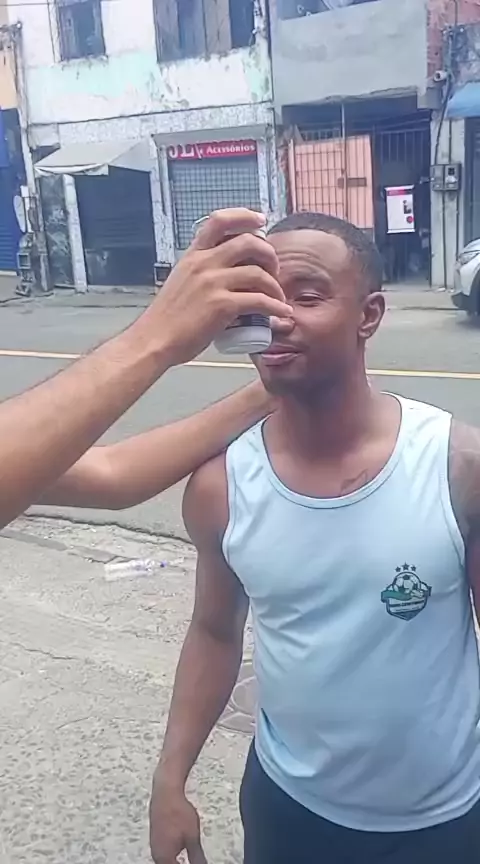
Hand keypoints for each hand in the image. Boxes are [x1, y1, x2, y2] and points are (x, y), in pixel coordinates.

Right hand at [140, 208, 291, 366]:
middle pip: (249, 242)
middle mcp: (203, 264)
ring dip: (275, 286)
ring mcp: (212, 283)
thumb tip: (227, 275)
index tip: (261, 221)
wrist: (154, 340)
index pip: (219, 221)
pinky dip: (276, 307)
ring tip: (278, 298)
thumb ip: (201, 273)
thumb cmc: (166, 318)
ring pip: (258, 273)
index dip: (244, 216)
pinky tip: (281, 313)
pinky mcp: (221, 305)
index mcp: (193, 256)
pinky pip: (259, 301)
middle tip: (274, 270)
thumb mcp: (181, 282)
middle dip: (269, 254)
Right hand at [149, 780, 207, 863]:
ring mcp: (154, 846)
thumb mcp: (192, 837)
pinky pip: (163, 854)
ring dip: (176, 862)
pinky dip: (173, 857)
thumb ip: (197, 857)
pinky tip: (180, 853)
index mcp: (164, 858)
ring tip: (189, 858)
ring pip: (166, 862)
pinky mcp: (155, 838)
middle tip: (195, 860)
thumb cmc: (178, 813)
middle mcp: (156, 855)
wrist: (165, 793)